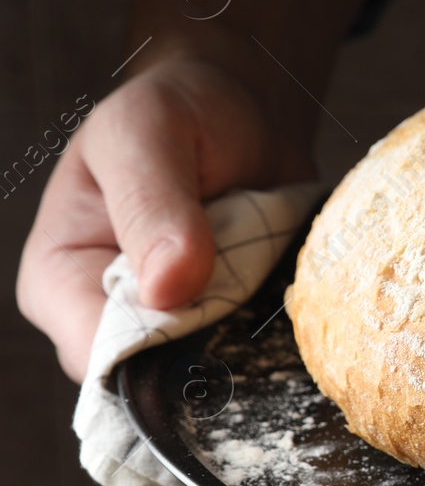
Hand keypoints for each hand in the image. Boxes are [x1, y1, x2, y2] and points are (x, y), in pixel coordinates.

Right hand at [15, 52, 315, 381]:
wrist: (243, 107)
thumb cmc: (177, 109)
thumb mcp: (147, 133)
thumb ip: (153, 204)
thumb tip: (170, 287)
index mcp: (61, 281)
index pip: (97, 355)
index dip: (155, 350)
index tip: (214, 310)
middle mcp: (110, 320)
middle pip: (158, 377)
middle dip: (214, 346)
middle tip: (263, 293)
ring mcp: (176, 328)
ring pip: (215, 373)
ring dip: (254, 340)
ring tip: (283, 288)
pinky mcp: (229, 325)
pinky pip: (256, 353)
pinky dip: (282, 333)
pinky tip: (301, 301)